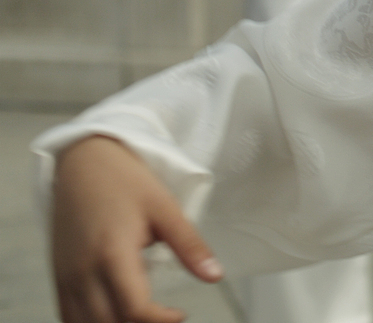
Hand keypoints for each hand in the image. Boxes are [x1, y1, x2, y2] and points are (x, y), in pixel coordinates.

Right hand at [49, 136, 221, 322]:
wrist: (83, 163)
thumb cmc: (125, 181)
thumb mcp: (165, 208)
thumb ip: (189, 246)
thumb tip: (215, 276)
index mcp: (111, 254)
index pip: (134, 309)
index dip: (160, 321)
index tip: (180, 314)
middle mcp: (82, 272)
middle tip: (165, 317)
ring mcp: (66, 277)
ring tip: (144, 316)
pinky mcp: (58, 276)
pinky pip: (68, 316)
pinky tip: (115, 317)